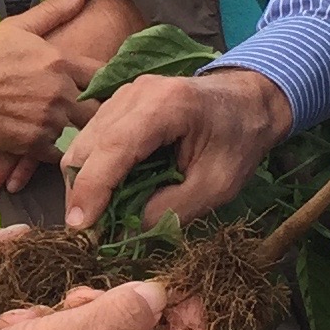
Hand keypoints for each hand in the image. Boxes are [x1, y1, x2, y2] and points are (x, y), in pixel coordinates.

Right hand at [0, 0, 99, 157]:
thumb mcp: (16, 27)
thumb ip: (53, 11)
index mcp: (60, 61)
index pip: (104, 73)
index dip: (108, 81)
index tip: (107, 86)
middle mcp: (60, 92)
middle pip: (98, 108)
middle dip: (97, 111)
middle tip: (94, 114)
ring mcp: (48, 120)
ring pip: (80, 132)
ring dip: (77, 131)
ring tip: (73, 131)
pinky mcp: (34, 144)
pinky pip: (60, 154)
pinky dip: (58, 151)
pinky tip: (50, 144)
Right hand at [58, 66, 290, 228]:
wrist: (249, 102)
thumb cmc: (239, 141)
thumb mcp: (216, 186)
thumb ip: (171, 211)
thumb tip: (123, 235)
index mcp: (166, 106)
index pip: (114, 148)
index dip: (92, 189)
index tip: (81, 227)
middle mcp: (135, 94)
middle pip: (86, 147)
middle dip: (81, 194)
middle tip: (91, 234)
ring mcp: (122, 96)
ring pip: (82, 146)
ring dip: (84, 185)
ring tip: (101, 218)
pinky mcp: (117, 105)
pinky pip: (91, 141)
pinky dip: (93, 171)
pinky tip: (110, 194)